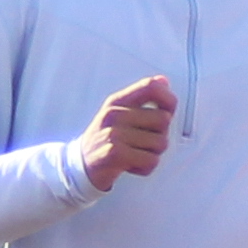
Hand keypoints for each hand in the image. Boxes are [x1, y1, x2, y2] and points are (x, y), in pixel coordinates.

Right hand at [73, 76, 173, 191]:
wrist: (79, 166)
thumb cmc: (105, 139)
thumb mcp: (119, 113)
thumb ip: (142, 97)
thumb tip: (163, 81)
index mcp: (117, 102)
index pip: (150, 87)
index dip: (168, 98)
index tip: (168, 111)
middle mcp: (114, 114)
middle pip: (163, 119)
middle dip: (160, 134)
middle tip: (143, 142)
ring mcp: (113, 133)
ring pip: (160, 143)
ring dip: (153, 153)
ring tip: (135, 154)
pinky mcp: (115, 154)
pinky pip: (151, 160)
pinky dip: (146, 167)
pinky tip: (131, 165)